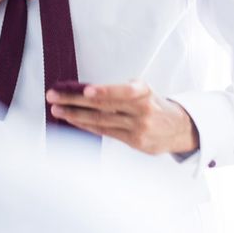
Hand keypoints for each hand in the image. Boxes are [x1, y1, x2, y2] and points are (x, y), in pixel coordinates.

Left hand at [46, 81, 199, 155]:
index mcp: (144, 93)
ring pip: (101, 121)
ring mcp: (138, 128)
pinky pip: (105, 132)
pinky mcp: (134, 142)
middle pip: (104, 106)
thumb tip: (81, 90)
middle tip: (54, 96)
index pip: (124, 92)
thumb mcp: (141, 90)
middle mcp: (142, 111)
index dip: (106, 91)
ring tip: (56, 109)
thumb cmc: (153, 103)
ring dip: (75, 115)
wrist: (179, 128)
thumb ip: (118, 91)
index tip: (86, 91)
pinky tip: (73, 120)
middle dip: (75, 101)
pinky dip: (87, 126)